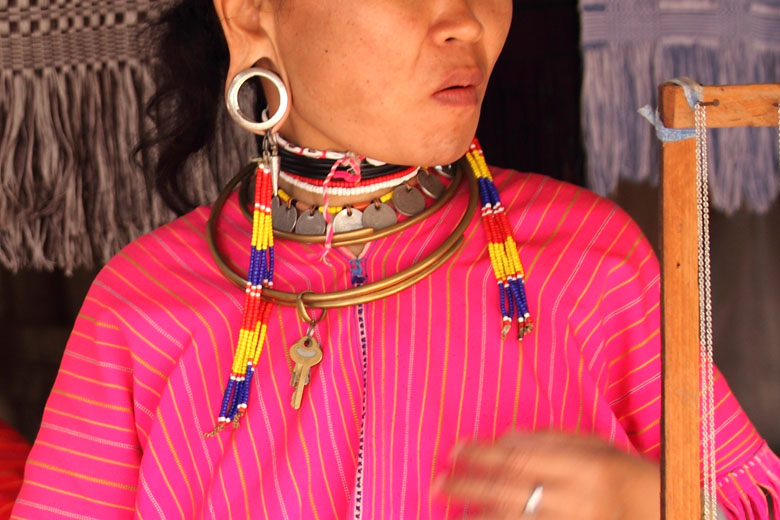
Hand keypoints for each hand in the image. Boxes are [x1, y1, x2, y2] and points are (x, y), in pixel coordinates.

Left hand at [438, 432, 659, 518]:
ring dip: (477, 516)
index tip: (455, 449)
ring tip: (447, 511)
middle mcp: (578, 502)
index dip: (484, 453)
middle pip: (511, 493)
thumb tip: (504, 437)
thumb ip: (549, 441)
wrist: (663, 513)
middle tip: (437, 482)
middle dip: (469, 487)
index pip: (522, 458)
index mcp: (585, 468)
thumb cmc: (625, 475)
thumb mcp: (593, 447)